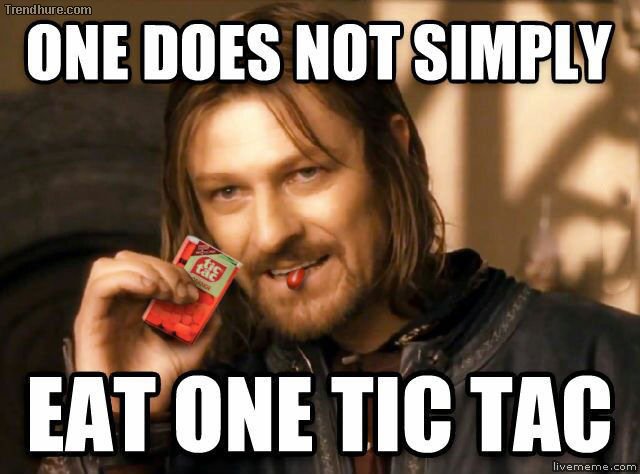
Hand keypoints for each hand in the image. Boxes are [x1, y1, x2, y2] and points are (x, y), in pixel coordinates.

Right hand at [73, 250, 219, 414]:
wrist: (135, 414)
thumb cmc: (155, 387)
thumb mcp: (189, 355)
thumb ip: (203, 332)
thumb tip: (216, 310)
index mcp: (136, 308)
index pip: (148, 268)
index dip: (173, 269)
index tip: (196, 289)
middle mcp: (117, 305)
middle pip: (132, 260)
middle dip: (164, 269)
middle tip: (184, 292)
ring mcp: (101, 311)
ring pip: (112, 264)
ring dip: (146, 269)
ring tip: (167, 291)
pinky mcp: (88, 320)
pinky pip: (100, 283)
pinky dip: (128, 277)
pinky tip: (151, 289)